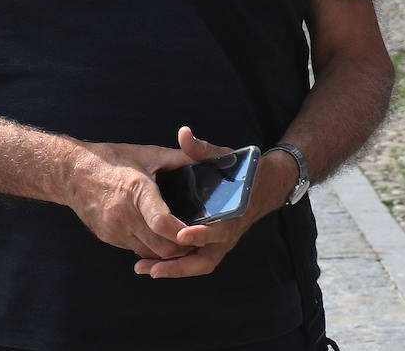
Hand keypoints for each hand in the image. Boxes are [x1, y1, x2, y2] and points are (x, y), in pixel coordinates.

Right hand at [63, 140, 193, 260]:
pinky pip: (136, 249)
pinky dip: (150, 247)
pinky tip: (159, 236)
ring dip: (167, 251)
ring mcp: (115, 229)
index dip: (183, 233)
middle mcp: (124, 214)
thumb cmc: (113, 159)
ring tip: (182, 239)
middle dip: (182, 247)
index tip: (198, 232)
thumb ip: (180, 158)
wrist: (72, 173)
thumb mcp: (148, 154)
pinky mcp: (108, 237)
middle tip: (198, 239)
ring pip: (150, 253)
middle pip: (161, 247)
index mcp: (136, 190)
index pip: (162, 222)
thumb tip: (208, 158)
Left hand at [133, 127, 288, 278]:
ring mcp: (220, 243)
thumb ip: (202, 149)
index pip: (220, 230)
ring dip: (172, 270)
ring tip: (144, 269)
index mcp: (234, 213)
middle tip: (153, 269)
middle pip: (205, 259)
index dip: (201, 234)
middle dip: (179, 266)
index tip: (181, 234)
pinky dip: (175, 265)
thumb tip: (184, 133)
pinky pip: (193, 261)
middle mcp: (228, 233)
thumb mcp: (225, 156)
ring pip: (197, 264)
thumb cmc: (242, 171)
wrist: (261, 187)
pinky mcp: (211, 246)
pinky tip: (151, 264)